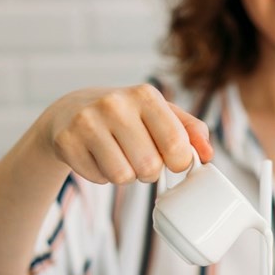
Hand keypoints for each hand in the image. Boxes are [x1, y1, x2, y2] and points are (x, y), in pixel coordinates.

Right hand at [42, 84, 212, 184]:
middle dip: (149, 171)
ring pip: (123, 177)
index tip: (172, 160)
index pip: (176, 146)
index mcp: (145, 95)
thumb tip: (208, 154)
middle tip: (138, 157)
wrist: (70, 111)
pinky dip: (101, 176)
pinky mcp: (67, 141)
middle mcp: (115, 104)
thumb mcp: (161, 114)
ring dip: (125, 176)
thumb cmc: (126, 117)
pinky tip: (96, 156)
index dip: (179, 163)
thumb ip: (191, 131)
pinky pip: (99, 179)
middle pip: (149, 167)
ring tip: (118, 156)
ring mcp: (87, 122)